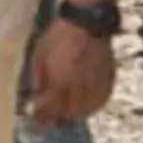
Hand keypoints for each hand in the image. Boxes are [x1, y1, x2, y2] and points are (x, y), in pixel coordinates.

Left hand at [28, 10, 116, 125]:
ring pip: (85, 112)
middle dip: (56, 119)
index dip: (41, 117)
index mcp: (60, 83)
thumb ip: (38, 80)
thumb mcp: (39, 57)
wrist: (87, 23)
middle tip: (49, 118)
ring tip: (65, 114)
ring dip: (73, 116)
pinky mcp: (108, 81)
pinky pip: (99, 102)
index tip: (35, 118)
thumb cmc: (58, 37)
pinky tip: (82, 106)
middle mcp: (79, 89)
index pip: (50, 110)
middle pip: (68, 115)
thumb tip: (35, 97)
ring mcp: (96, 86)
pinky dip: (90, 108)